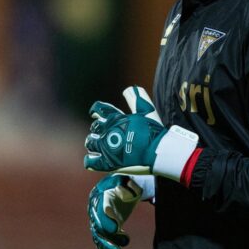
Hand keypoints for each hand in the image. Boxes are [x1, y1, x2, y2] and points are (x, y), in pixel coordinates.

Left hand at [84, 86, 198, 181]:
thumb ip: (137, 99)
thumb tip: (131, 87)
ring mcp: (106, 146)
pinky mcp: (107, 161)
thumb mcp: (146, 111)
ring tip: (100, 148)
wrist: (157, 150)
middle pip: (95, 128)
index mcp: (116, 118)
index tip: (94, 113)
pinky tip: (95, 160)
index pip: (99, 109)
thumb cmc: (153, 132)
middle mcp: (108, 131)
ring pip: (90, 143)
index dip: (95, 111)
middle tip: (103, 136)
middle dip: (97, 131)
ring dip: (93, 144)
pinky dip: (91, 160)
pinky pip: (90, 161)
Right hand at [88, 174, 142, 248]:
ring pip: (98, 237)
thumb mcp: (129, 180)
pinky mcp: (103, 229)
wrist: (121, 186)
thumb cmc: (126, 182)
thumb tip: (124, 190)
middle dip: (108, 239)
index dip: (107, 220)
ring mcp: (98, 220)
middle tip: (121, 247)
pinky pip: (100, 242)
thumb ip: (127, 184)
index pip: (101, 210)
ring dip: (107, 248)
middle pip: (98, 227)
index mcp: (101, 196)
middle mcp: (95, 210)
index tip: (116, 228)